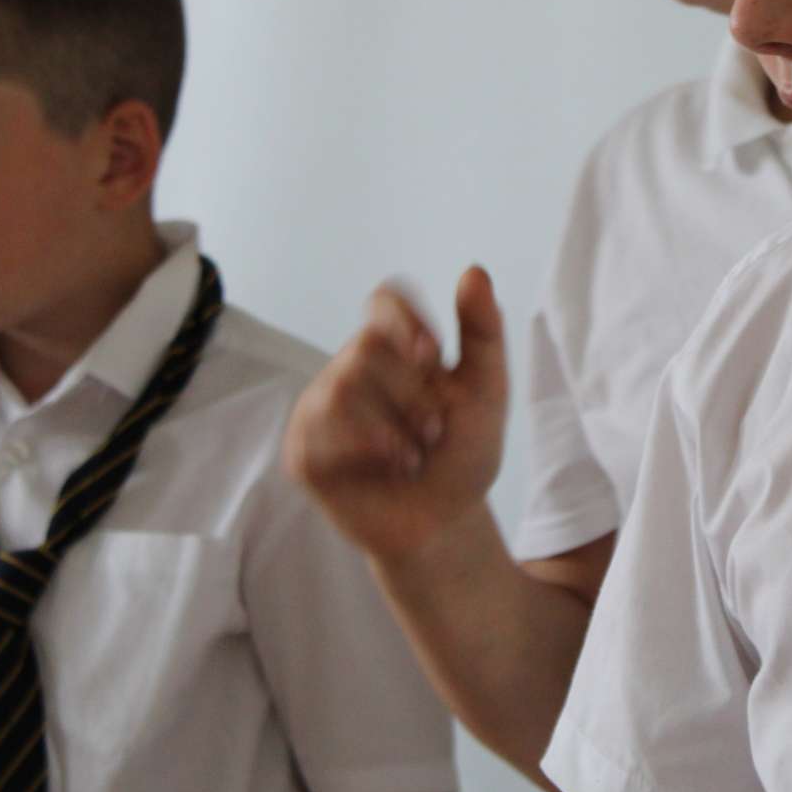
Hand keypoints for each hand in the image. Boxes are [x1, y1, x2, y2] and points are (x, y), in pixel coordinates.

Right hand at [286, 266, 509, 561]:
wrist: (445, 521)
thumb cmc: (463, 452)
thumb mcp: (486, 391)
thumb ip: (483, 332)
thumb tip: (474, 270)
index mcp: (394, 347)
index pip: (384, 300)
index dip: (405, 321)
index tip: (433, 355)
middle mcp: (350, 369)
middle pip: (364, 347)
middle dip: (412, 392)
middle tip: (435, 430)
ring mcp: (321, 409)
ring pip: (339, 388)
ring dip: (391, 426)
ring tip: (414, 455)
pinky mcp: (304, 452)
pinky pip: (319, 435)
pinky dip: (363, 451)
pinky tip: (387, 469)